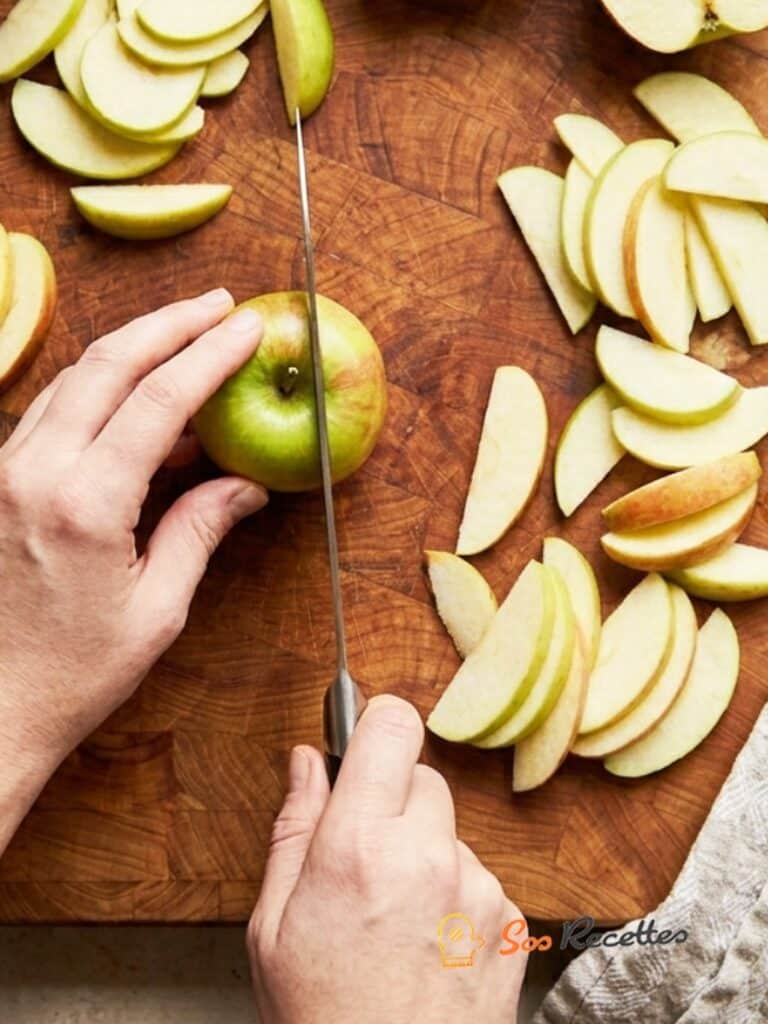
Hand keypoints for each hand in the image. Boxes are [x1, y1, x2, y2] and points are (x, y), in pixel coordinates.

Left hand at [0, 289, 266, 852]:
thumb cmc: (72, 674)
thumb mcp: (157, 609)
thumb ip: (199, 531)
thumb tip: (244, 485)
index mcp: (83, 506)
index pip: (157, 401)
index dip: (208, 355)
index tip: (245, 327)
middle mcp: (33, 474)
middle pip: (107, 364)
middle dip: (169, 323)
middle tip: (218, 305)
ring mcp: (4, 472)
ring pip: (73, 379)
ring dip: (132, 348)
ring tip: (185, 335)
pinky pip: (52, 411)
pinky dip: (99, 389)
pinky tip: (136, 394)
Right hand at [248, 696, 526, 1021]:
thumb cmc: (320, 1016)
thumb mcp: (273, 924)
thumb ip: (293, 825)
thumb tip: (308, 759)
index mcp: (358, 847)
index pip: (393, 727)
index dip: (376, 722)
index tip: (363, 738)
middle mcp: (428, 856)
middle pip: (421, 777)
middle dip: (393, 801)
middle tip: (364, 857)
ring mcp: (478, 888)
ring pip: (451, 829)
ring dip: (426, 850)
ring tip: (395, 917)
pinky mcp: (511, 919)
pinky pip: (479, 875)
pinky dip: (457, 893)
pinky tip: (428, 942)